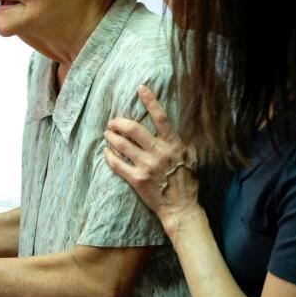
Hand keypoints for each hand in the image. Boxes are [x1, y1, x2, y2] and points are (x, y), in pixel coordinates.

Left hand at [102, 84, 200, 222]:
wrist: (180, 208)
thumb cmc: (186, 182)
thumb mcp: (189, 157)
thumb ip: (178, 142)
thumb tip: (169, 127)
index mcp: (173, 145)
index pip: (161, 118)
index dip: (150, 101)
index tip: (140, 89)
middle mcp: (159, 153)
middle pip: (133, 129)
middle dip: (118, 122)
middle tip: (112, 122)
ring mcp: (147, 166)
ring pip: (121, 145)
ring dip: (110, 137)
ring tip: (107, 134)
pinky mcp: (137, 180)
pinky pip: (116, 164)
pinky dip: (108, 156)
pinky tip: (106, 152)